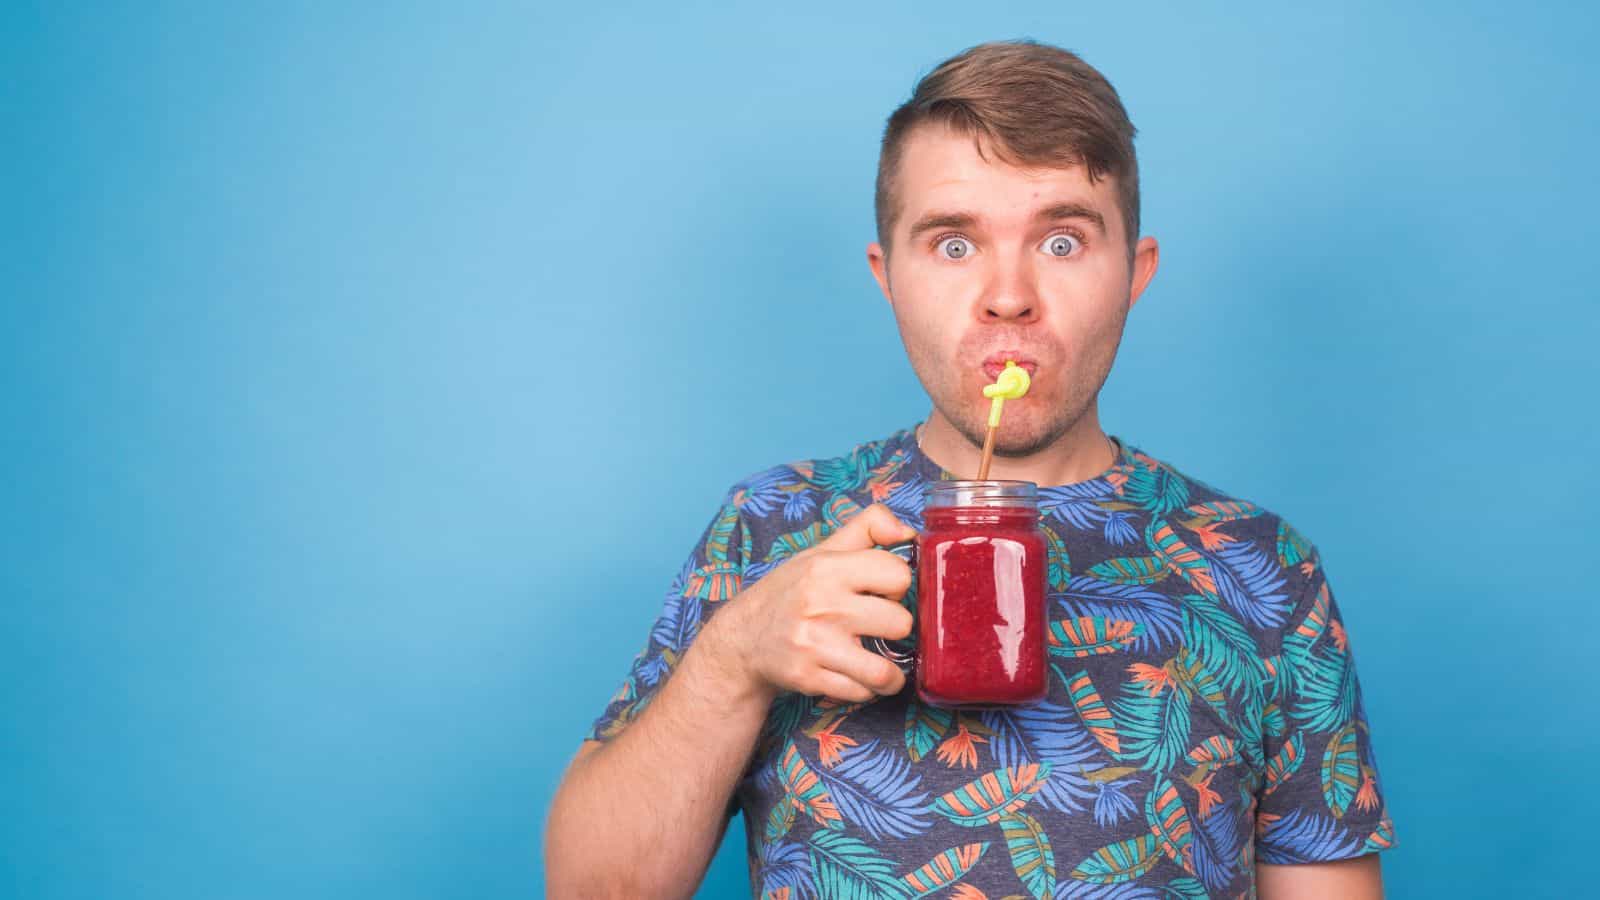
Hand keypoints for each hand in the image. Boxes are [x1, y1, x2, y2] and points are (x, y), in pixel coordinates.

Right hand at [709, 504, 916, 703]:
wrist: (742, 639)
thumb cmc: (790, 592)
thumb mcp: (821, 551)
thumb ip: (867, 528)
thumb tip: (908, 533)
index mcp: (827, 568)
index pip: (898, 574)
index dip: (897, 585)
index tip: (883, 592)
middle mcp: (821, 605)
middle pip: (901, 623)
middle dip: (896, 628)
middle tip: (878, 627)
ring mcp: (814, 645)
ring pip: (884, 671)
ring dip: (891, 674)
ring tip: (883, 666)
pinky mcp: (807, 677)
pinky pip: (860, 693)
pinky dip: (865, 689)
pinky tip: (855, 677)